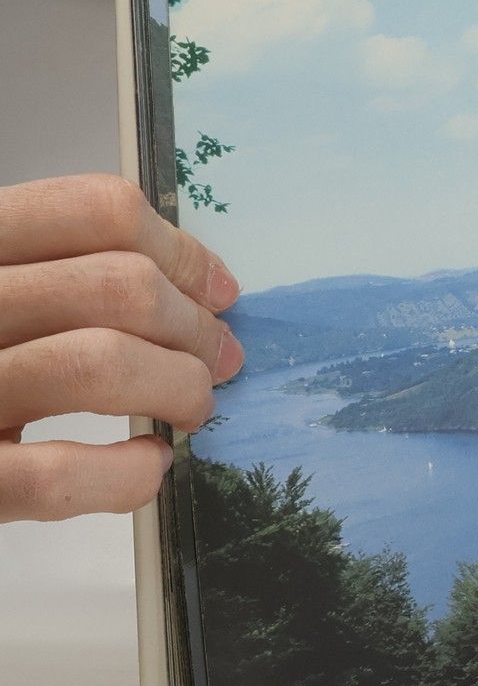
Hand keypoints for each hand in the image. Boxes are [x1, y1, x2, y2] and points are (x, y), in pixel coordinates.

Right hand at [0, 175, 242, 522]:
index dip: (179, 249)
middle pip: (117, 286)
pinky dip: (125, 475)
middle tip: (219, 358)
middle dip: (194, 327)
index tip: (215, 290)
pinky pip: (53, 476)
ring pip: (100, 364)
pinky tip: (144, 467)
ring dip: (177, 387)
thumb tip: (192, 286)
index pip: (94, 210)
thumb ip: (49, 272)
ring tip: (191, 407)